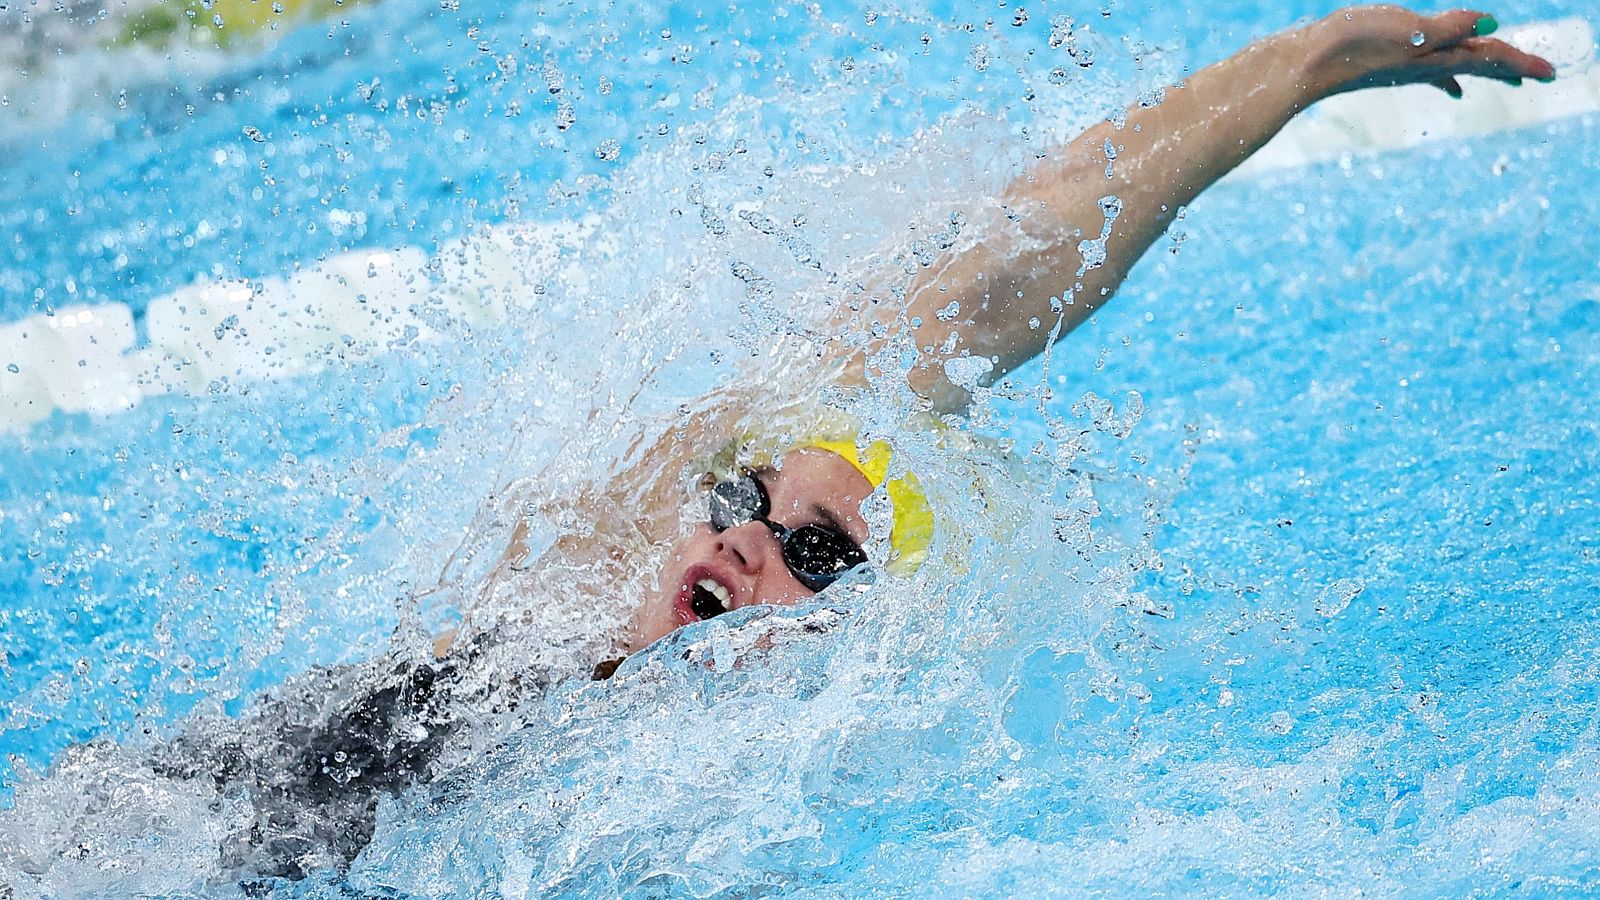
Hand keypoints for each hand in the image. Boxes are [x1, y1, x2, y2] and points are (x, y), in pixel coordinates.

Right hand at [1306, 6, 1555, 99]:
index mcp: (1436, 57)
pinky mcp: (1390, 63)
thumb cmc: (1355, 45)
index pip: (1489, 58)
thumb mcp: (1409, 31)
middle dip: (1510, 67)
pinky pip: (1433, 72)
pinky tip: (1453, 88)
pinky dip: (1450, 78)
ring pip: (1459, 67)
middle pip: (1479, 63)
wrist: (1308, 64)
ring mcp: (1408, 65)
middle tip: (1539, 75)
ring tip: (1509, 76)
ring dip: (1485, 69)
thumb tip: (1491, 25)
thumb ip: (1450, 28)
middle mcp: (1426, 64)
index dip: (1520, 62)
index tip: (1550, 74)